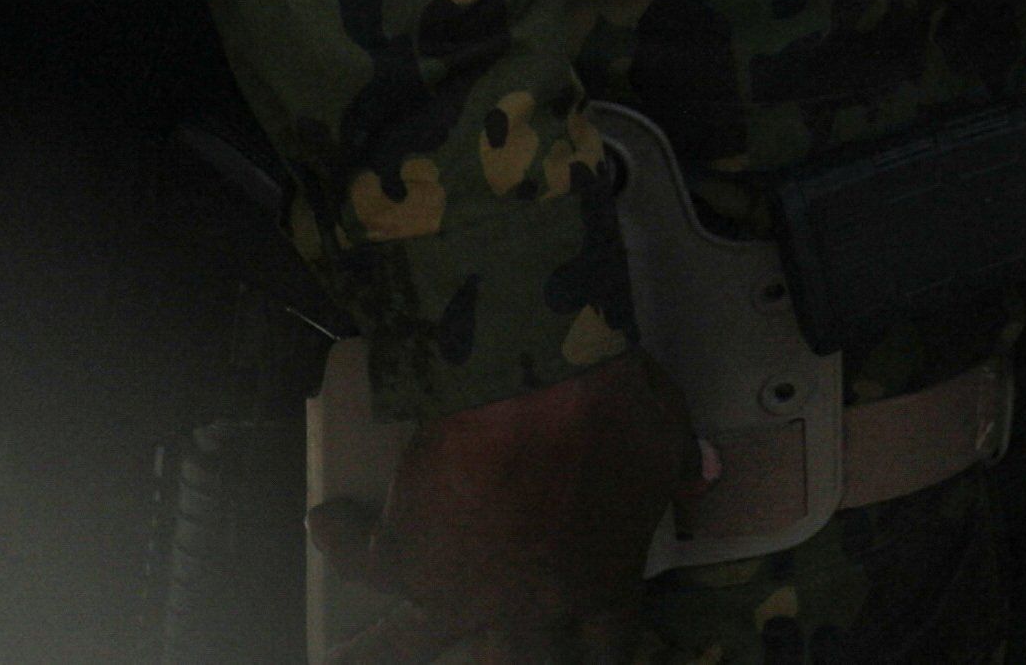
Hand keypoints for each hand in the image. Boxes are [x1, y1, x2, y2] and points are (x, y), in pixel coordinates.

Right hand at [324, 351, 698, 661]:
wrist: (537, 387)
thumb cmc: (615, 409)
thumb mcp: (668, 438)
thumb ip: (677, 469)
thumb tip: (698, 478)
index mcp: (600, 582)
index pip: (606, 646)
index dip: (600, 653)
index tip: (592, 653)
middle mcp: (527, 602)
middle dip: (510, 663)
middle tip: (500, 656)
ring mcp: (458, 588)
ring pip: (412, 647)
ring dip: (383, 651)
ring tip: (353, 657)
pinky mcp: (403, 553)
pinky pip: (358, 558)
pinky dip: (340, 537)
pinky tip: (327, 520)